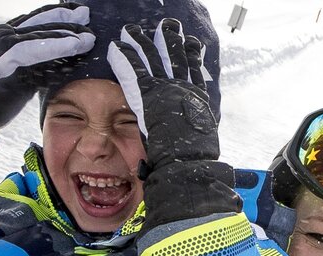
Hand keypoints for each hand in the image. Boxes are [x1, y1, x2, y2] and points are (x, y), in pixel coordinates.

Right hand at [0, 3, 94, 202]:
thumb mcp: (15, 81)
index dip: (54, 18)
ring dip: (64, 34)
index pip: (30, 24)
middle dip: (62, 18)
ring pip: (36, 34)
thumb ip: (33, 69)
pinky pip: (31, 51)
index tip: (75, 15)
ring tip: (87, 36)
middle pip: (35, 22)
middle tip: (85, 14)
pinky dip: (54, 47)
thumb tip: (58, 66)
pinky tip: (73, 46)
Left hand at [108, 19, 238, 229]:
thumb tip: (201, 137)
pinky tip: (119, 45)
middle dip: (172, 39)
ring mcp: (166, 89)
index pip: (196, 72)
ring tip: (135, 30)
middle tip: (168, 25)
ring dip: (144, 41)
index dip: (193, 55)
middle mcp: (184, 90)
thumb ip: (197, 130)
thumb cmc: (198, 161)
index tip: (193, 42)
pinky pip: (134, 69)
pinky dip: (126, 56)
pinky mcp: (149, 94)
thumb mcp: (202, 140)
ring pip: (154, 58)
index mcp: (198, 100)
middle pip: (177, 57)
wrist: (190, 164)